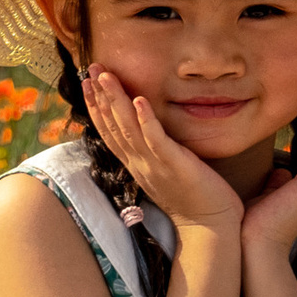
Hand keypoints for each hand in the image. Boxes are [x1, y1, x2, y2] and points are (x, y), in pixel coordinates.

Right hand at [81, 65, 241, 230]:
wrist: (210, 228)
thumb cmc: (193, 199)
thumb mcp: (166, 172)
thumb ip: (154, 153)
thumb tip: (148, 134)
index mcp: (137, 165)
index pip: (110, 133)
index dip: (96, 108)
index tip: (87, 84)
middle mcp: (140, 164)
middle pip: (113, 126)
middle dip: (99, 96)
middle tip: (90, 68)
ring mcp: (155, 165)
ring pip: (129, 129)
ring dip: (116, 100)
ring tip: (106, 76)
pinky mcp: (174, 166)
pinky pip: (156, 140)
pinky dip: (146, 120)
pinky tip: (140, 100)